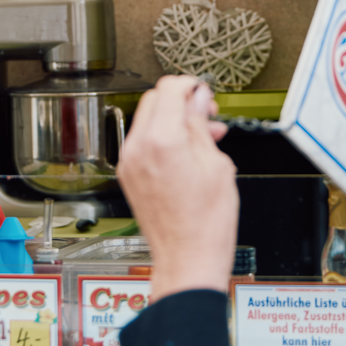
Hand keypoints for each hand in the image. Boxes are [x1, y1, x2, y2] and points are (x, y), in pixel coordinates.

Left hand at [116, 76, 238, 300]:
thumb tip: (198, 99)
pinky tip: (190, 153)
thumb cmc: (205, 224)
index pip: (169, 89)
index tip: (205, 94)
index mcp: (161, 141)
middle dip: (181, 101)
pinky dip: (164, 139)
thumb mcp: (216, 165)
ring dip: (174, 120)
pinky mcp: (129, 177)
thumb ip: (201, 125)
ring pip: (148, 121)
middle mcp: (138, 149)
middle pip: (154, 101)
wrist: (187, 260)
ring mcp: (130, 164)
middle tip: (207, 114)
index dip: (191, 86)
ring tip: (205, 137)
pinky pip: (144, 144)